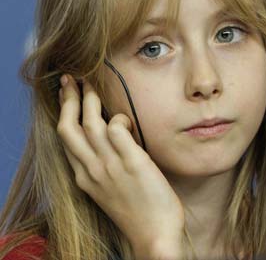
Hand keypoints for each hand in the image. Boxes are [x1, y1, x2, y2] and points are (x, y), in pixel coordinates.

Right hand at [57, 74, 184, 254]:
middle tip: (71, 78)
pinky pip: (118, 129)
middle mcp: (91, 169)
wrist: (154, 234)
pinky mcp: (132, 162)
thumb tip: (106, 135)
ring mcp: (110, 166)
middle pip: (68, 127)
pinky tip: (127, 118)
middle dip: (67, 99)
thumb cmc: (135, 209)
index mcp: (83, 176)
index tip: (65, 93)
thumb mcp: (108, 187)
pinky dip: (119, 118)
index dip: (63, 111)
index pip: (64, 138)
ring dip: (89, 99)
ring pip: (90, 123)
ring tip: (92, 83)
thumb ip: (101, 164)